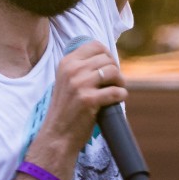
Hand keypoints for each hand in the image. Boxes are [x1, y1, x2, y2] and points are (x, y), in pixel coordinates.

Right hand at [31, 43, 126, 168]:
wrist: (57, 134)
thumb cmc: (66, 109)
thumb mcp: (67, 81)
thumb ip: (81, 68)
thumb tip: (107, 59)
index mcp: (66, 63)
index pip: (95, 46)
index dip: (107, 55)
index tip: (109, 67)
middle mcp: (72, 70)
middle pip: (106, 59)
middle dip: (115, 70)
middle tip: (115, 82)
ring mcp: (80, 84)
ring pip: (113, 71)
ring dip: (120, 82)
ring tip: (117, 90)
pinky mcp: (89, 100)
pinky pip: (116, 91)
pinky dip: (121, 95)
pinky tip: (117, 100)